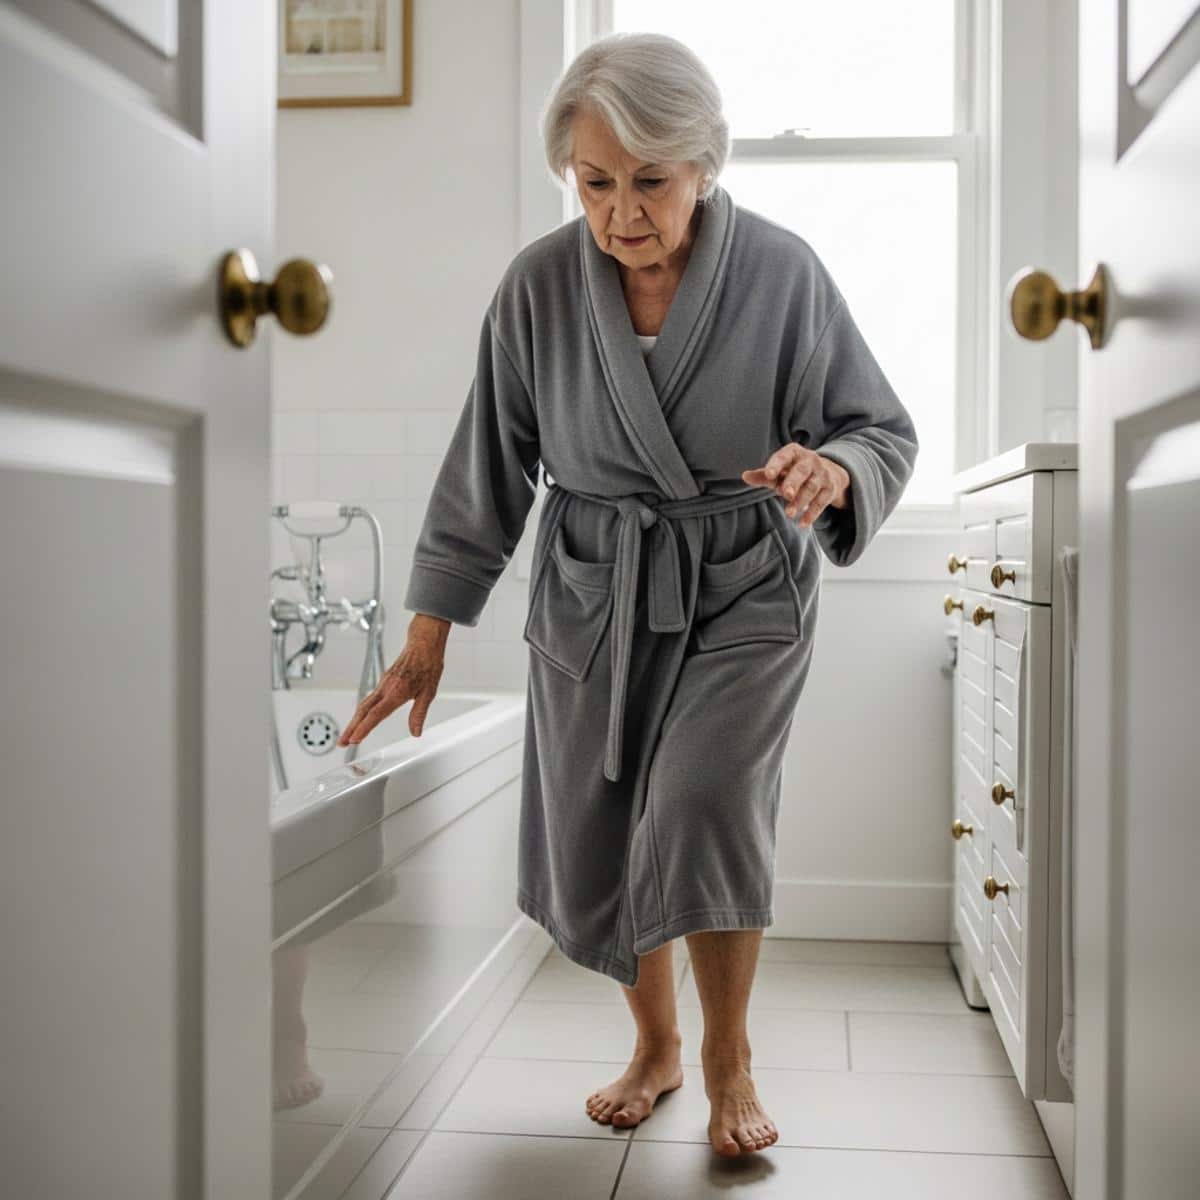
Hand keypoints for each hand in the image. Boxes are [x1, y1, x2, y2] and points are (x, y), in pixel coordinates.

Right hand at [337, 616, 447, 745]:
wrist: (423, 644)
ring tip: (348, 735)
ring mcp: (382, 684)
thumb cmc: (428, 664)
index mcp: (396, 692)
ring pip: (364, 705)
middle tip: (341, 742)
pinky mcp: (383, 681)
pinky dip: (361, 711)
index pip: (376, 714)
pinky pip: (369, 698)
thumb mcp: (429, 693)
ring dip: (354, 721)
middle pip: (363, 711)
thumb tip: (415, 732)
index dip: (364, 728)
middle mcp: (386, 688)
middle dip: (350, 728)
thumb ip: (418, 714)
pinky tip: (361, 717)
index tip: (354, 739)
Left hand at [741, 444, 849, 527]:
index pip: (784, 456)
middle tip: (784, 494)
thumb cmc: (795, 472)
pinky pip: (821, 502)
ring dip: (800, 501)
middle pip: (801, 471)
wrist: (829, 473)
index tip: (768, 475)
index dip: (776, 464)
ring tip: (789, 513)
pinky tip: (803, 523)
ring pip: (812, 487)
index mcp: (794, 452)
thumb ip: (763, 475)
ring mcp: (822, 474)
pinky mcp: (830, 489)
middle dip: (793, 482)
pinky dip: (812, 513)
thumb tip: (744, 476)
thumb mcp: (780, 471)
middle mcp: (810, 461)